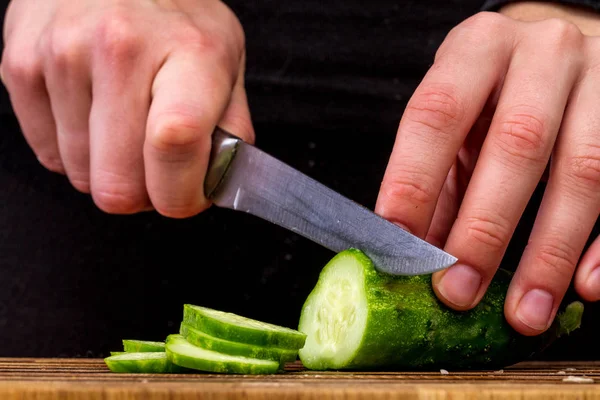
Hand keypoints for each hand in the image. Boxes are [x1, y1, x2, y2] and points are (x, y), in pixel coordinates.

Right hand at [1, 0, 253, 216]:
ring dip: (107, 169)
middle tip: (154, 167)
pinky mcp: (20, 65)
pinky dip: (74, 151)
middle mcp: (121, 47)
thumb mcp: (226, 62)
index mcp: (189, 52)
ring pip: (82, 177)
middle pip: (118, 184)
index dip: (178, 194)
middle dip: (143, 193)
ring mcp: (62, 55)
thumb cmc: (175, 17)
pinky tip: (93, 115)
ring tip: (123, 128)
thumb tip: (212, 186)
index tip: (182, 196)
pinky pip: (48, 156)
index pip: (175, 146)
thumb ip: (230, 129)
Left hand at [376, 5, 599, 334]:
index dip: (414, 179)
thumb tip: (416, 255)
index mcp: (477, 49)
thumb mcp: (458, 121)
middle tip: (458, 292)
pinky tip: (585, 286)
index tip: (399, 241)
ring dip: (549, 251)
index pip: (437, 113)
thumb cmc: (495, 94)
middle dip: (483, 229)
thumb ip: (438, 182)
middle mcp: (543, 54)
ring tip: (522, 312)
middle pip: (517, 143)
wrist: (557, 51)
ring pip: (582, 169)